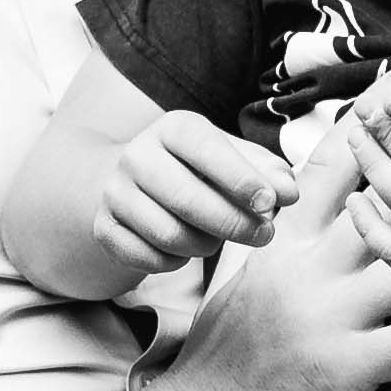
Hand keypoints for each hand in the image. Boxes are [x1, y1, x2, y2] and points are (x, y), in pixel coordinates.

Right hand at [97, 111, 292, 274]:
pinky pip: (147, 258)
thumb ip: (265, 170)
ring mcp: (115, 193)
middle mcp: (137, 155)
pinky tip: (183, 251)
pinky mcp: (103, 228)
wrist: (132, 182)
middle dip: (234, 223)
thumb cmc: (196, 170)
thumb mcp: (231, 157)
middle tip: (263, 236)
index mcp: (173, 128)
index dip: (240, 178)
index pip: (206, 148)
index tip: (269, 203)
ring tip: (217, 240)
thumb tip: (287, 192)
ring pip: (169, 234)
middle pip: (188, 199)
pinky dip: (174, 263)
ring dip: (205, 245)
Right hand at [122, 174, 390, 390]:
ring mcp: (327, 316)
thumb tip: (289, 222)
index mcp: (279, 249)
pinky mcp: (346, 366)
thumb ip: (271, 253)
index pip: (328, 173)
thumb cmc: (217, 368)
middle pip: (377, 198)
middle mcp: (305, 271)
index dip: (367, 124)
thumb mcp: (236, 292)